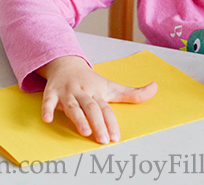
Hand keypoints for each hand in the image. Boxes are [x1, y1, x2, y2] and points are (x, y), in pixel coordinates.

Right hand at [37, 56, 157, 143]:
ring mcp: (67, 93)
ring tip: (84, 131)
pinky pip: (48, 101)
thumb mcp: (111, 87)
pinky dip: (47, 109)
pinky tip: (48, 119)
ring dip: (78, 118)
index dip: (111, 122)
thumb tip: (156, 87)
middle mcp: (83, 93)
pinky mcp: (52, 92)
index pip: (106, 109)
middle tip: (103, 139)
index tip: (116, 136)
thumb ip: (133, 93)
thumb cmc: (90, 81)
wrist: (66, 64)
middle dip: (98, 123)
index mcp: (98, 93)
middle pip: (92, 108)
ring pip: (73, 106)